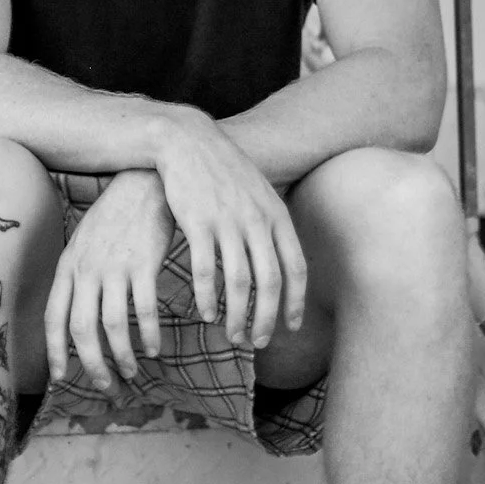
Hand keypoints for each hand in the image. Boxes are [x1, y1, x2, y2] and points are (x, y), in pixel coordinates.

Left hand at [44, 171, 174, 391]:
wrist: (144, 183)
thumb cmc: (116, 217)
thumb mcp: (85, 242)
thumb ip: (78, 275)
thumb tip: (76, 315)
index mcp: (68, 265)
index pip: (53, 316)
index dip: (55, 351)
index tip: (60, 377)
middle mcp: (86, 268)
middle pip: (81, 329)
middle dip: (92, 364)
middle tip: (105, 385)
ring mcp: (114, 266)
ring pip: (112, 326)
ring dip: (122, 356)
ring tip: (132, 370)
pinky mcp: (143, 264)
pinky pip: (144, 311)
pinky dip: (149, 335)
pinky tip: (155, 347)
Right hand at [155, 115, 306, 349]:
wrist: (188, 141)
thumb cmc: (223, 172)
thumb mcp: (258, 193)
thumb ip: (272, 224)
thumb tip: (284, 260)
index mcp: (276, 215)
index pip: (296, 268)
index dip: (296, 302)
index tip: (291, 329)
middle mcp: (256, 220)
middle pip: (269, 282)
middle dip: (267, 319)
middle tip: (259, 342)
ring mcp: (227, 221)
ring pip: (238, 282)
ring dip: (237, 315)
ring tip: (232, 335)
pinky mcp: (197, 222)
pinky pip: (204, 270)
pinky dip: (207, 297)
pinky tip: (206, 313)